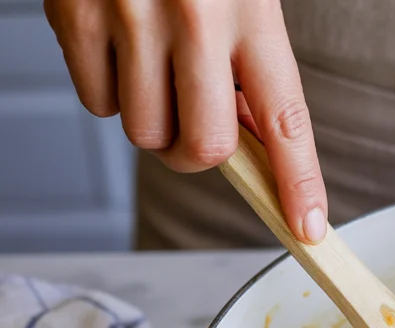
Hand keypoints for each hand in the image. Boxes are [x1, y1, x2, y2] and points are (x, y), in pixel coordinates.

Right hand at [44, 0, 326, 242]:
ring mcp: (129, 17)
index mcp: (251, 11)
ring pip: (146, 133)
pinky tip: (119, 49)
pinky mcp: (74, 14)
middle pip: (205, 148)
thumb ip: (253, 64)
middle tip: (196, 128)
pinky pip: (97, 103)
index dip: (298, 182)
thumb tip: (249, 141)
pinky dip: (109, 92)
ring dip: (154, 120)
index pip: (285, 119)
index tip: (308, 227)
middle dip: (202, 154)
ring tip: (155, 67)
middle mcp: (194, 18)